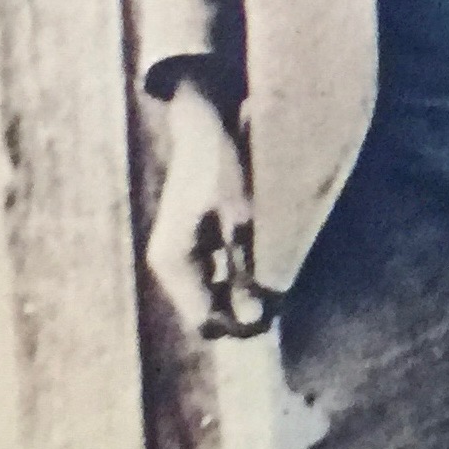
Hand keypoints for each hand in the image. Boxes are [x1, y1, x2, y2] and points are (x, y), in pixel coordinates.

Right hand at [144, 75, 266, 340]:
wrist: (204, 123)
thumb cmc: (223, 166)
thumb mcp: (241, 217)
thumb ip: (245, 269)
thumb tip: (253, 320)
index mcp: (172, 262)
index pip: (205, 322)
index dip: (240, 325)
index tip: (275, 310)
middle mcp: (167, 265)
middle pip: (207, 311)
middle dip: (242, 307)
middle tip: (280, 289)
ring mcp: (176, 255)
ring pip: (212, 294)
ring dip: (242, 290)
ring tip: (272, 268)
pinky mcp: (189, 245)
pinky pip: (214, 276)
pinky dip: (237, 274)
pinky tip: (259, 254)